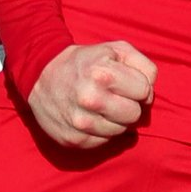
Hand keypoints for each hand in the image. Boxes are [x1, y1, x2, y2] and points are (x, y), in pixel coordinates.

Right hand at [27, 40, 155, 145]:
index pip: (144, 91)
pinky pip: (104, 142)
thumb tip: (150, 93)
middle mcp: (90, 99)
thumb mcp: (116, 50)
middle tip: (114, 96)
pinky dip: (101, 131)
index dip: (138, 87)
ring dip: (115, 120)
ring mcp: (80, 122)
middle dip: (128, 105)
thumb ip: (143, 66)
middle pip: (134, 115)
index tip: (125, 83)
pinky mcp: (73, 139)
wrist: (40, 75)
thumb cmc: (86, 62)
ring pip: (120, 131)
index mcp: (102, 74)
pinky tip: (90, 117)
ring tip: (100, 106)